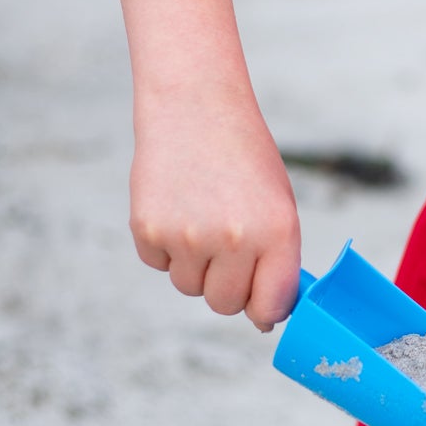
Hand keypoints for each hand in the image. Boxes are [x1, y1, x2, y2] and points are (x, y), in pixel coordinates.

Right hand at [130, 91, 300, 331]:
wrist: (195, 107)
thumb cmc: (244, 158)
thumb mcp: (277, 203)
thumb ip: (277, 260)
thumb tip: (265, 318)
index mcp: (277, 232)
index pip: (271, 306)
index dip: (265, 309)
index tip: (260, 303)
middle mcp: (234, 240)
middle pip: (225, 303)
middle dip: (227, 285)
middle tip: (227, 246)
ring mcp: (187, 237)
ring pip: (189, 286)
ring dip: (195, 264)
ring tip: (202, 215)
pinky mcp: (147, 230)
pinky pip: (158, 264)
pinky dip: (165, 246)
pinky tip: (177, 205)